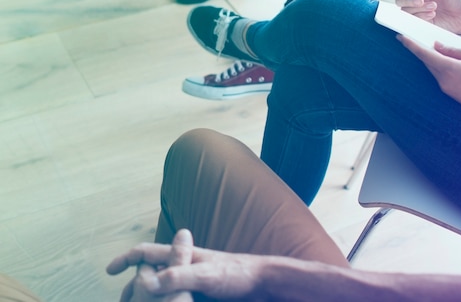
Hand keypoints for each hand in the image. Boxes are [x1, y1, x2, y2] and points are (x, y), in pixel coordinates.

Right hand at [108, 230, 263, 300]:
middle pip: (149, 273)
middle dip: (132, 287)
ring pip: (159, 288)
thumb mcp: (206, 275)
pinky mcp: (199, 294)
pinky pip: (174, 297)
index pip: (148, 252)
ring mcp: (191, 280)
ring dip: (145, 298)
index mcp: (182, 256)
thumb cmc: (237, 274)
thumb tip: (145, 282)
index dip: (127, 259)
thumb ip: (177, 276)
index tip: (109, 271)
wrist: (262, 283)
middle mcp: (184, 265)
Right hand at [394, 0, 460, 33]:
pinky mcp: (423, 24)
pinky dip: (421, 17)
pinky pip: (413, 22)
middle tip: (421, 0)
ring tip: (434, 7)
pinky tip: (433, 14)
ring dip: (418, 9)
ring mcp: (418, 13)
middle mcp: (416, 1)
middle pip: (399, 1)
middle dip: (408, 1)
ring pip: (406, 12)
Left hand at [398, 38, 460, 115]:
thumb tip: (437, 46)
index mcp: (449, 69)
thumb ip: (454, 50)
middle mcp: (444, 80)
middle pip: (427, 61)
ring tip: (440, 48)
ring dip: (433, 59)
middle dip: (422, 50)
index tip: (401, 37)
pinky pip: (441, 76)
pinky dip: (441, 67)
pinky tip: (450, 62)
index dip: (411, 45)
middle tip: (418, 38)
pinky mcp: (452, 94)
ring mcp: (447, 89)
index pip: (424, 54)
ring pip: (434, 69)